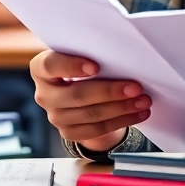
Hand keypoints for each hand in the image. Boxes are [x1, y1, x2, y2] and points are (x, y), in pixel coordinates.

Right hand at [29, 50, 150, 152]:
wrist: (79, 91)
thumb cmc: (82, 65)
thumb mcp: (80, 54)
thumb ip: (91, 52)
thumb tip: (122, 53)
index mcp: (41, 68)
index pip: (51, 65)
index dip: (72, 66)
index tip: (96, 66)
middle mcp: (44, 94)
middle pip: (77, 95)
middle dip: (110, 92)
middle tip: (136, 87)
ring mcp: (55, 116)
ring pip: (91, 115)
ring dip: (121, 108)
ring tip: (143, 100)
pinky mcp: (69, 132)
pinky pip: (97, 129)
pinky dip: (121, 121)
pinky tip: (138, 113)